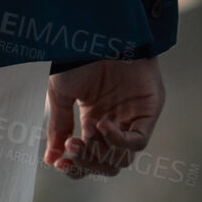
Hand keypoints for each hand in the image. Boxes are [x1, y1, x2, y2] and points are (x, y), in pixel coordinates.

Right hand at [44, 57, 165, 178]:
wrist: (100, 34)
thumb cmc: (80, 58)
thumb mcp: (61, 96)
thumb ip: (59, 127)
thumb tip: (52, 159)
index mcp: (94, 121)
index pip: (89, 159)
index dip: (76, 167)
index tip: (59, 163)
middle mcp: (115, 123)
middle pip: (107, 164)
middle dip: (87, 163)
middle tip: (71, 147)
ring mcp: (133, 118)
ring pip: (122, 159)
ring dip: (99, 155)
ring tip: (82, 138)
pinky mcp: (149, 111)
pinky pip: (138, 142)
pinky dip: (118, 141)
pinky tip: (100, 125)